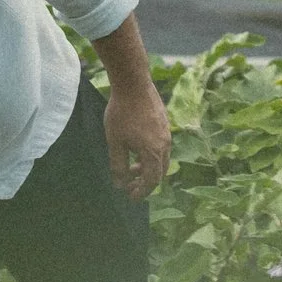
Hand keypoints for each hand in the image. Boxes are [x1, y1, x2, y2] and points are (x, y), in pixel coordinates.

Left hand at [104, 77, 170, 197]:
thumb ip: (118, 165)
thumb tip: (120, 184)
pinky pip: (160, 147)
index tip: (130, 197)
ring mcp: (166, 134)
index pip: (151, 181)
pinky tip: (135, 148)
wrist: (134, 83)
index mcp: (153, 152)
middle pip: (159, 172)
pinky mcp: (164, 124)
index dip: (141, 192)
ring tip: (130, 167)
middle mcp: (164, 145)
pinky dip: (149, 155)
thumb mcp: (115, 142)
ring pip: (160, 159)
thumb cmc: (121, 112)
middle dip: (145, 182)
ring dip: (146, 167)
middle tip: (130, 186)